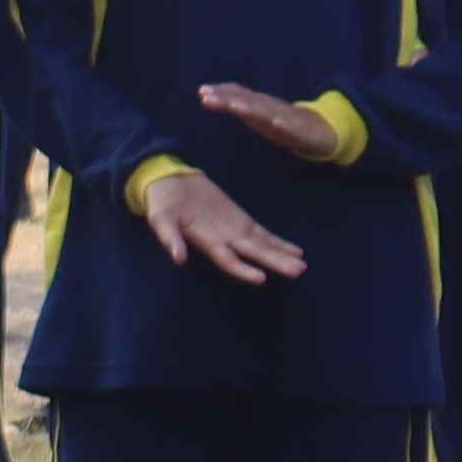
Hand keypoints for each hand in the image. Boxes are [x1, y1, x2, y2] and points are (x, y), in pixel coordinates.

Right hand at [134, 166, 308, 282]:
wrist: (169, 183)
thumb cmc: (161, 203)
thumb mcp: (160, 218)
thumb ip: (169, 238)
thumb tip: (177, 258)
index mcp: (205, 242)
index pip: (228, 260)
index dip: (243, 270)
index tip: (261, 278)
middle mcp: (224, 240)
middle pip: (253, 255)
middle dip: (275, 263)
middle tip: (297, 272)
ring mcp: (234, 230)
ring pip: (262, 246)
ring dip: (281, 255)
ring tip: (301, 265)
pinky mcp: (240, 219)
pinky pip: (262, 233)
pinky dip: (278, 242)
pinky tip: (295, 251)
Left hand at [194, 82, 343, 162]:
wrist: (320, 131)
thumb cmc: (281, 121)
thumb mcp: (255, 113)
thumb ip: (234, 104)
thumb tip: (204, 97)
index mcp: (259, 105)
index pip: (238, 95)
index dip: (221, 93)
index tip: (201, 91)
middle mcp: (269, 107)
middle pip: (246, 101)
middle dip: (228, 98)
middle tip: (207, 97)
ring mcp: (284, 117)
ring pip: (266, 112)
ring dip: (251, 108)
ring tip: (235, 107)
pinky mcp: (298, 130)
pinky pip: (290, 127)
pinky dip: (283, 124)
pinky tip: (276, 123)